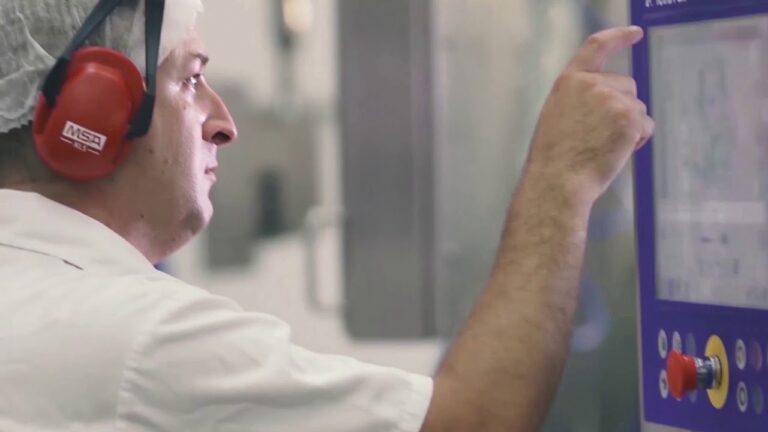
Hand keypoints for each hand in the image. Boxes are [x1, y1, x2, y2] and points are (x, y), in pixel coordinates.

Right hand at [524, 26, 654, 205]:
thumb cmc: (553, 156)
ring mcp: (613, 100)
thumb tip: (606, 102)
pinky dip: (637, 140)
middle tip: (600, 135)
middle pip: (626, 85)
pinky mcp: (630, 118)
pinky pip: (645, 125)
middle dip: (622, 106)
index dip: (618, 37)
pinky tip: (616, 152)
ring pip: (637, 107)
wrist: (558, 180)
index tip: (635, 34)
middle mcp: (593, 84)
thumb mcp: (557, 114)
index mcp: (570, 81)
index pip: (596, 47)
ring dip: (629, 126)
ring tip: (603, 146)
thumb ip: (580, 98)